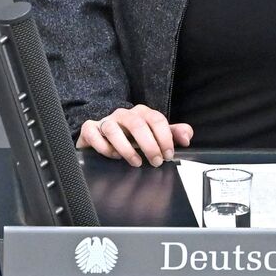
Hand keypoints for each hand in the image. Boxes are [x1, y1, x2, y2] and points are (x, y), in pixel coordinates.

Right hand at [76, 104, 192, 167]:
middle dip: (149, 145)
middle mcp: (124, 114)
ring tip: (136, 162)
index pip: (157, 119)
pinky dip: (103, 147)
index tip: (169, 154)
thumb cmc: (131, 136)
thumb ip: (172, 133)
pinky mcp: (89, 129)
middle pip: (137, 124)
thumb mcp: (153, 134)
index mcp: (142, 113)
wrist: (102, 135)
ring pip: (113, 129)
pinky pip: (93, 133)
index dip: (165, 137)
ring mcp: (105, 120)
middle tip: (156, 162)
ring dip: (126, 148)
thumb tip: (187, 137)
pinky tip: (113, 156)